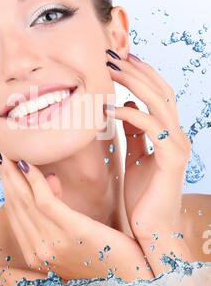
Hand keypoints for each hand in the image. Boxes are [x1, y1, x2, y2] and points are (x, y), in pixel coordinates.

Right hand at [0, 154, 149, 281]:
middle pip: (15, 206)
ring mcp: (52, 243)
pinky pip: (44, 201)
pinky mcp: (71, 231)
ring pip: (25, 201)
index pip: (15, 215)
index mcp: (37, 255)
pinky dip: (34, 180)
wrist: (130, 282)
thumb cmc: (105, 256)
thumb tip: (51, 180)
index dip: (6, 189)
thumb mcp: (74, 237)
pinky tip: (28, 165)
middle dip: (5, 178)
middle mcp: (39, 251)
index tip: (2, 168)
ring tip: (9, 153)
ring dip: (14, 175)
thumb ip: (58, 214)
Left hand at [104, 52, 191, 240]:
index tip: (118, 58)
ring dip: (134, 82)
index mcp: (167, 134)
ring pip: (159, 102)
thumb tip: (127, 106)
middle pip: (159, 91)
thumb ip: (133, 134)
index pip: (157, 94)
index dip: (140, 73)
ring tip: (109, 69)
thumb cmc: (142, 198)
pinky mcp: (171, 159)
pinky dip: (131, 114)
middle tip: (111, 54)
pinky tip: (109, 108)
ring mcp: (176, 146)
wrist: (153, 232)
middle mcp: (175, 135)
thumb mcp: (135, 158)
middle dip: (135, 70)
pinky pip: (152, 128)